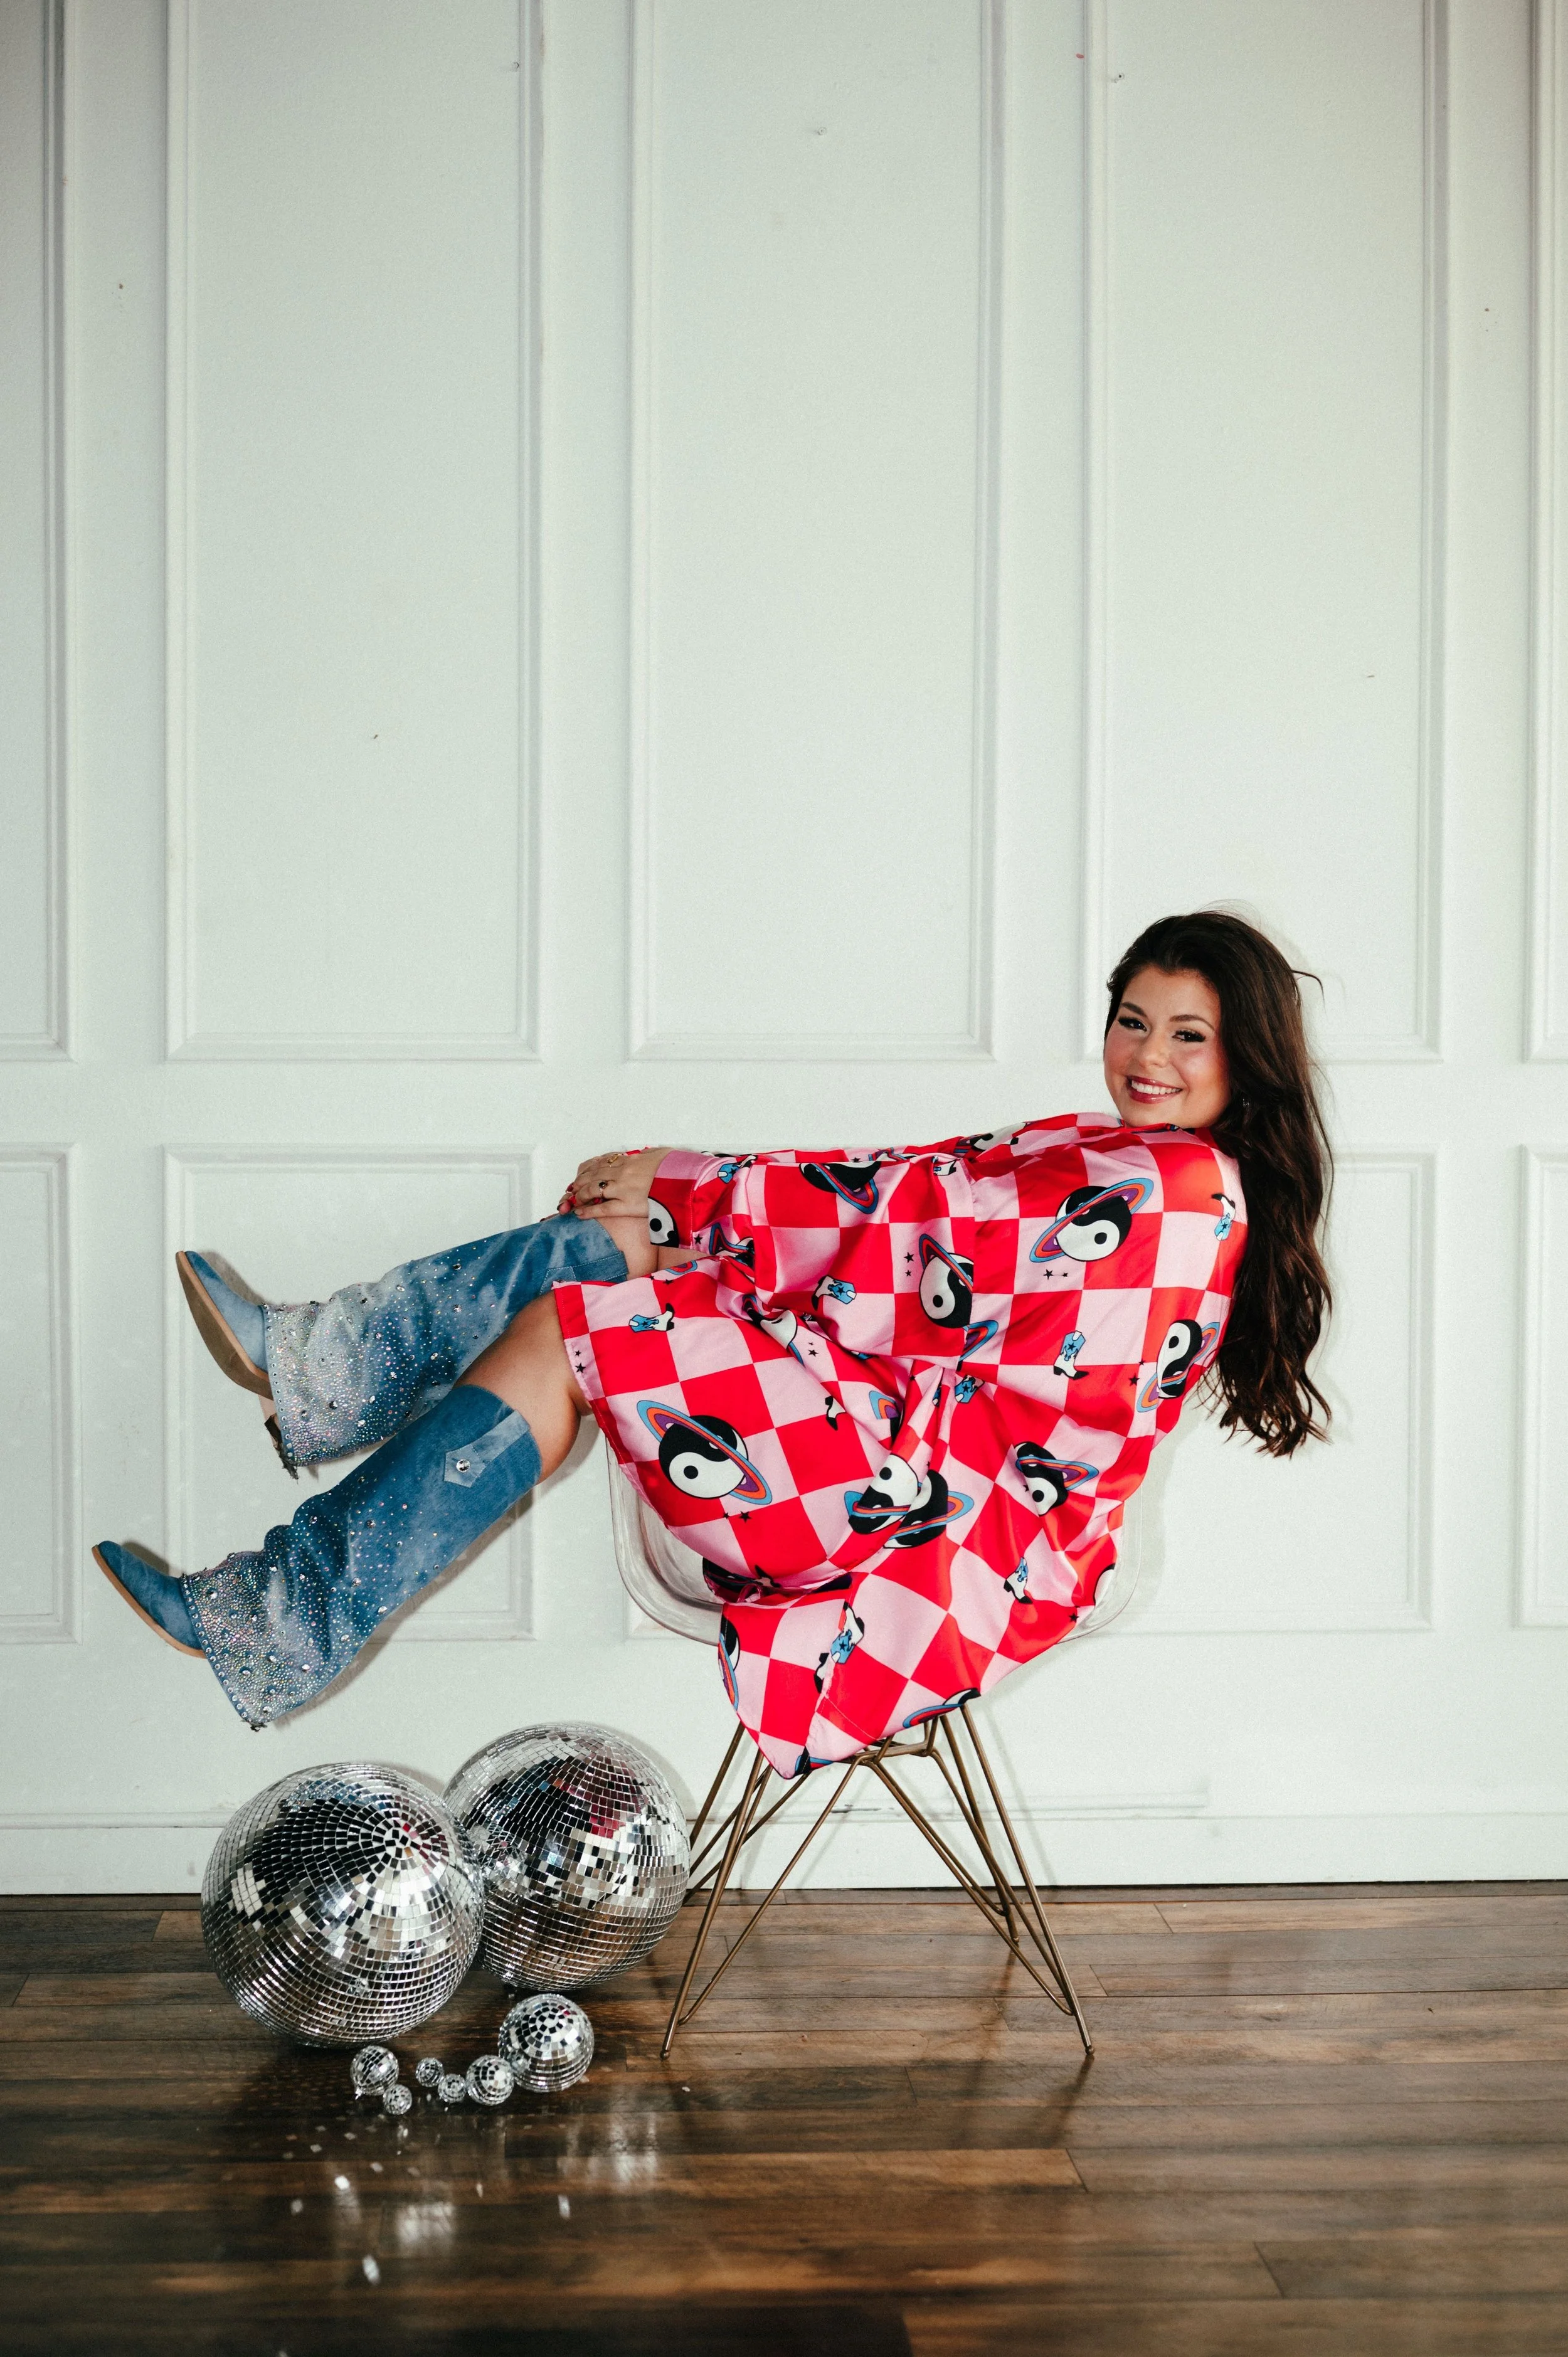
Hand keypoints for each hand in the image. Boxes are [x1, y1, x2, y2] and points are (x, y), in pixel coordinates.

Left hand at [558, 1148, 672, 1221]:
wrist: (687, 1181)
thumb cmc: (677, 1169)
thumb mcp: (663, 1154)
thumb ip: (652, 1154)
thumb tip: (649, 1153)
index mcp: (632, 1160)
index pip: (602, 1163)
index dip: (589, 1170)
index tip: (582, 1175)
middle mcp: (624, 1172)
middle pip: (594, 1175)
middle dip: (580, 1183)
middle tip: (572, 1189)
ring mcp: (624, 1187)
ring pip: (594, 1189)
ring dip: (580, 1196)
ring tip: (573, 1202)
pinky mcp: (628, 1205)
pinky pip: (603, 1208)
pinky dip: (589, 1211)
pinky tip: (580, 1214)